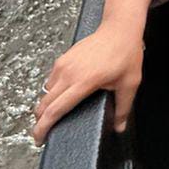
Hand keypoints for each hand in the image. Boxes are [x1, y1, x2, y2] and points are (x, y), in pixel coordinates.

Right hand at [34, 0, 153, 143]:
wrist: (119, 29)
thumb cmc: (126, 55)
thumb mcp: (129, 85)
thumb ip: (123, 109)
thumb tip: (119, 128)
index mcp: (82, 82)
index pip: (55, 109)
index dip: (44, 127)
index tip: (39, 139)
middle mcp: (68, 73)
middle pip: (44, 103)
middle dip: (40, 121)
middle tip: (42, 134)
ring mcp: (62, 65)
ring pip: (45, 92)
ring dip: (45, 106)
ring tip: (52, 117)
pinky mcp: (62, 59)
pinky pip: (51, 80)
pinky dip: (51, 92)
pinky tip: (60, 98)